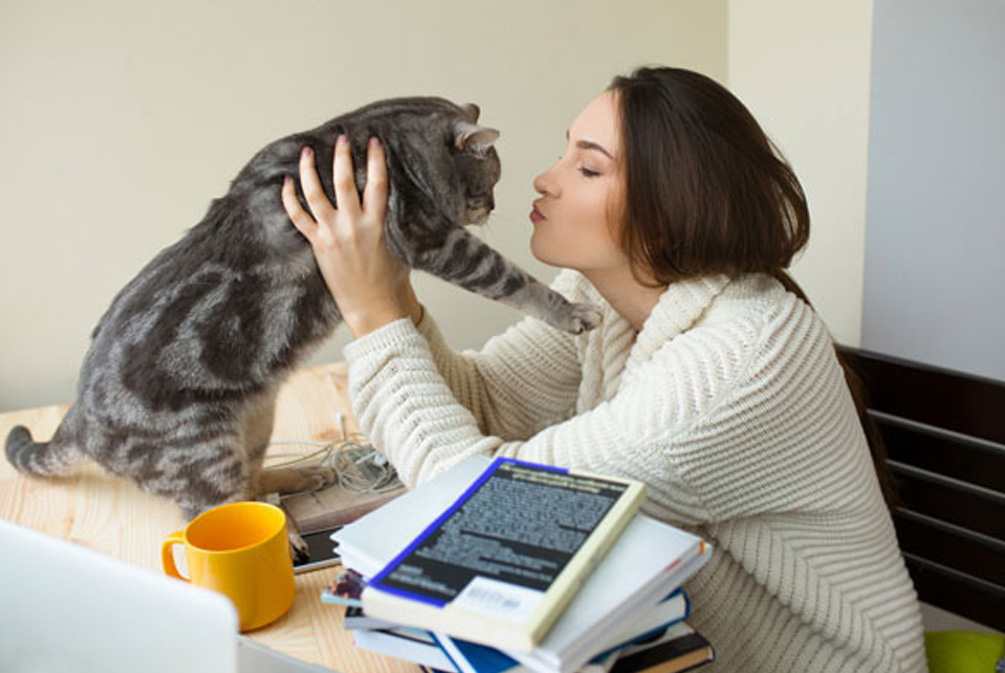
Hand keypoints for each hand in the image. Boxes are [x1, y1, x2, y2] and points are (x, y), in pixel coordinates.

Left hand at [282, 135, 421, 336]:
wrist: (374, 307)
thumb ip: (390, 221)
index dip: (376, 159)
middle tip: (341, 138)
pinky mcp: (318, 245)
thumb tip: (386, 201)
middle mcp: (354, 225)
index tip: (373, 141)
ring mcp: (333, 234)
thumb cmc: (389, 281)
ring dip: (309, 170)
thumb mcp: (398, 245)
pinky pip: (298, 217)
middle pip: (345, 181)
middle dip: (342, 155)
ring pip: (316, 193)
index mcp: (378, 224)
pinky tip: (286, 182)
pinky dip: (289, 198)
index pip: (378, 183)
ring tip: (307, 151)